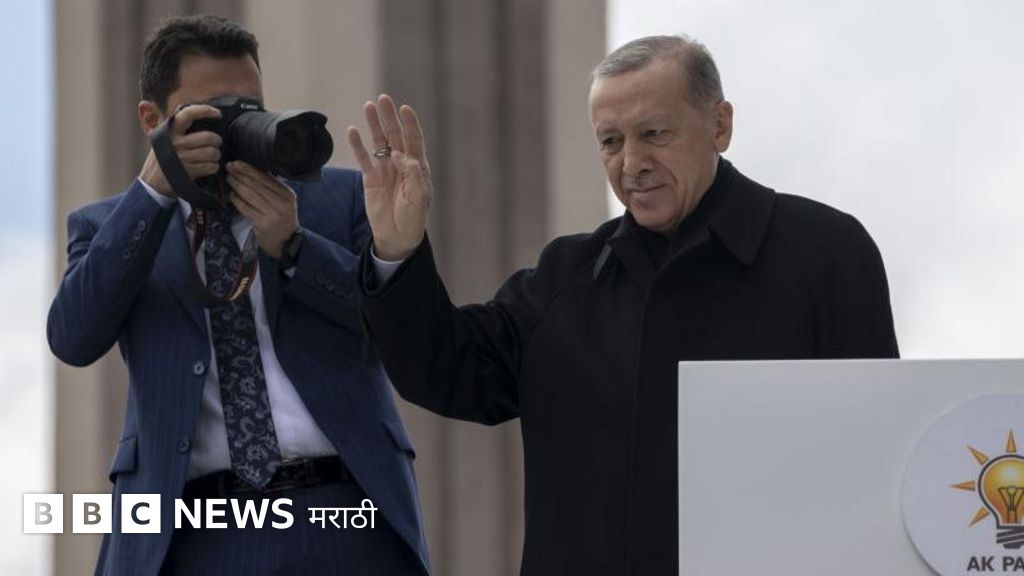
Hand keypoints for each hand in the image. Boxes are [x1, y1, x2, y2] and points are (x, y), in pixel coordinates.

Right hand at [139, 104, 222, 197]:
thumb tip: (153, 105)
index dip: (204, 111)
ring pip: (212, 152)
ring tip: (212, 157)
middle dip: (217, 141)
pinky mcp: (189, 172)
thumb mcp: (158, 138)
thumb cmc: (159, 159)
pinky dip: (213, 167)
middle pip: (208, 137)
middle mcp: (176, 143)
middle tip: (215, 144)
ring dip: (216, 156)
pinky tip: (209, 167)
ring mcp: (182, 158)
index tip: (217, 113)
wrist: (152, 184)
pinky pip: (210, 166)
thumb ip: (162, 123)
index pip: (188, 114)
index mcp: (169, 131)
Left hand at [226, 161, 298, 259]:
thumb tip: (251, 169)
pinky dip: (236, 200)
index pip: (266, 177)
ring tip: (229, 179)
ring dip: (236, 185)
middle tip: (229, 167)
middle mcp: (281, 202)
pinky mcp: (262, 223)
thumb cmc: (282, 218)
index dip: (249, 169)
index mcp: (287, 194)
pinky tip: (231, 195)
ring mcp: (272, 213)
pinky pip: (245, 208)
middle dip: (240, 174)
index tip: (237, 163)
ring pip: (249, 194)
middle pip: (256, 184)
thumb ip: (271, 187)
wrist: (286, 242)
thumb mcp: (283, 201)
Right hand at [346, 94, 432, 260]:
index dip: (410, 123)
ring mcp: (385, 169)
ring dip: (374, 125)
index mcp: (417, 166)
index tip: (404, 108)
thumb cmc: (413, 217)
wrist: (397, 236)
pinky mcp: (371, 178)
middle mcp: (401, 164)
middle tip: (383, 99)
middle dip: (389, 117)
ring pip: (379, 142)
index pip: (414, 139)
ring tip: (368, 106)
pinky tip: (353, 130)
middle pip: (395, 135)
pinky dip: (358, 145)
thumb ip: (412, 173)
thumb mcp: (418, 196)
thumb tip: (398, 154)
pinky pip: (363, 158)